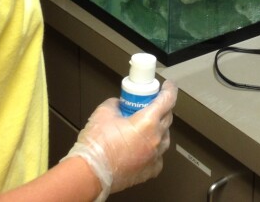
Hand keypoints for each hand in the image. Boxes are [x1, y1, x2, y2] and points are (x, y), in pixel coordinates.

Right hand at [63, 81, 177, 200]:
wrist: (90, 174)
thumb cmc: (97, 144)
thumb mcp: (103, 112)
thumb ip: (115, 104)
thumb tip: (119, 104)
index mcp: (148, 122)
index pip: (167, 100)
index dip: (169, 90)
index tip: (168, 86)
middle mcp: (156, 139)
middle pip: (167, 118)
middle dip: (162, 109)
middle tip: (150, 105)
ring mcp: (154, 156)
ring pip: (164, 138)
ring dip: (159, 129)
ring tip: (145, 127)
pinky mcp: (150, 170)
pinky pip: (157, 156)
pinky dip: (153, 149)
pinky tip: (143, 147)